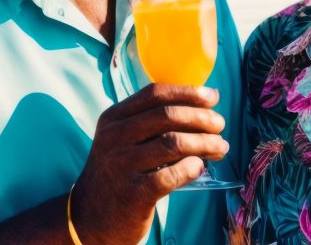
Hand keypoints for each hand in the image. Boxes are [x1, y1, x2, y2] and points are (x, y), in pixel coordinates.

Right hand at [70, 84, 228, 244]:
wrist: (90, 217)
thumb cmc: (118, 173)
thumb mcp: (121, 140)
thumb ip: (150, 122)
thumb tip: (202, 106)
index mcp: (113, 119)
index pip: (154, 94)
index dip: (188, 93)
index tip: (213, 97)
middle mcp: (114, 138)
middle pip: (167, 115)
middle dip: (202, 118)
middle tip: (220, 126)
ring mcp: (122, 165)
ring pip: (173, 143)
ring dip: (205, 143)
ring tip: (220, 148)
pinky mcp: (133, 194)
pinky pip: (171, 175)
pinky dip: (191, 168)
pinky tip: (200, 167)